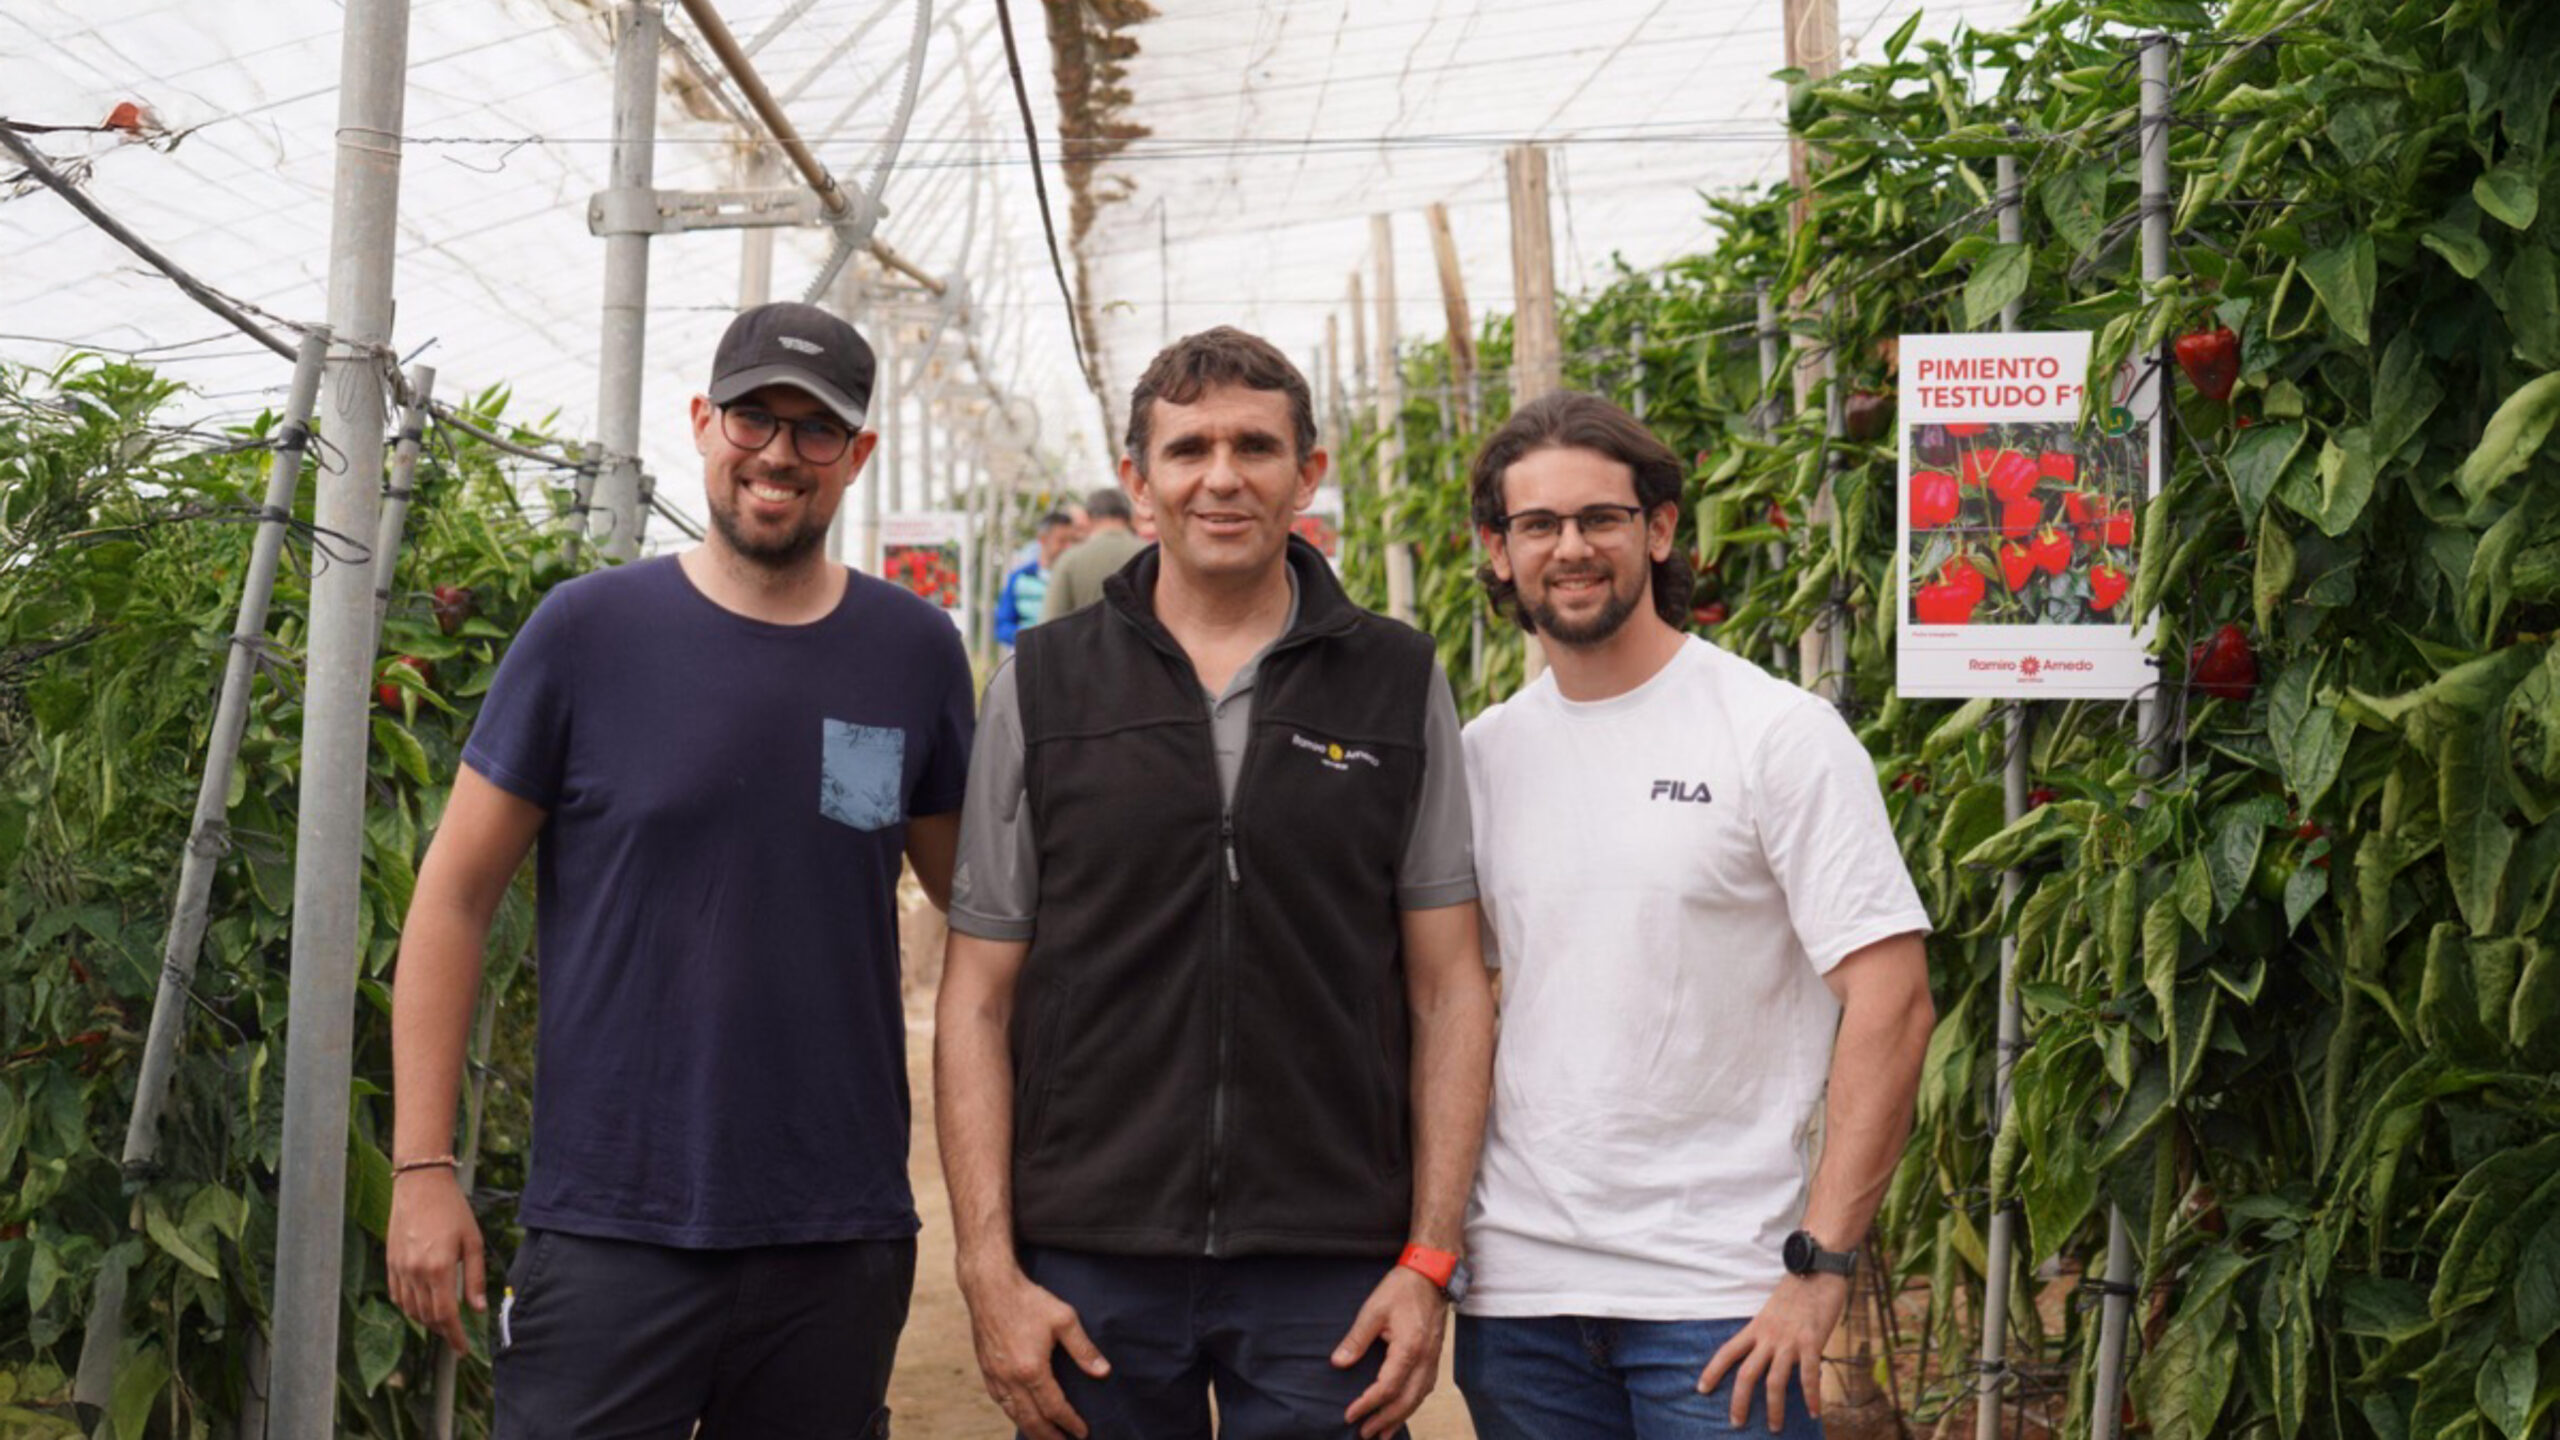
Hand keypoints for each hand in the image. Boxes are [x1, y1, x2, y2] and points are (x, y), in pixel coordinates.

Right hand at [385, 1169, 484, 1353]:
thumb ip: (475, 1278)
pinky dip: (409, 1307)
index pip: (446, 1315)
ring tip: (443, 1323)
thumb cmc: (452, 1210)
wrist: (420, 1185)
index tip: (464, 1350)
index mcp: (439, 1268)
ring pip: (411, 1310)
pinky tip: (422, 1306)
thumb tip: (477, 1310)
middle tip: (457, 1337)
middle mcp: (415, 1273)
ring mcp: (399, 1268)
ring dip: (427, 1321)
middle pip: (428, 1316)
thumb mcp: (473, 1242)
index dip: (455, 1336)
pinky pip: (397, 1296)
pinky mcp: (390, 1263)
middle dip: (444, 1331)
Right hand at [958, 1264, 1109, 1439]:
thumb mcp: (1064, 1319)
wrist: (990, 1287)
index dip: (1070, 1423)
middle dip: (1050, 1436)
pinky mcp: (986, 1370)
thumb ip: (1084, 1349)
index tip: (1082, 1433)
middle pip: (1032, 1420)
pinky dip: (1013, 1414)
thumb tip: (1103, 1372)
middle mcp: (1010, 1379)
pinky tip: (1021, 1415)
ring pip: (1014, 1414)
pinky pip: (1000, 1402)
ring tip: (1046, 1437)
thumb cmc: (1028, 1300)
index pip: (1054, 1408)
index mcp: (1032, 1370)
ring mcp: (995, 1376)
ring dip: (1031, 1429)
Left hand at [1333, 1265, 1447, 1438]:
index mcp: (1409, 1348)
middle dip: (1385, 1420)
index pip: (1388, 1387)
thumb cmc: (1402, 1288)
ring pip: (1419, 1397)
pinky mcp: (1435, 1356)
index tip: (1350, 1415)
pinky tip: (1403, 1410)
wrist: (1431, 1274)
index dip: (1368, 1404)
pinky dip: (1413, 1404)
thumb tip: (1338, 1362)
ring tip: (1383, 1434)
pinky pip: (1425, 1388)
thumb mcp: (1373, 1309)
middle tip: (1365, 1434)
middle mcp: (1425, 1358)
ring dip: (1400, 1417)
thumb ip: (1356, 1338)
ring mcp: (1433, 1358)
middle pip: (1406, 1400)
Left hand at [1697, 1274, 1848, 1430]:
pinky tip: (1815, 1412)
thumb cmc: (1798, 1289)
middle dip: (1739, 1402)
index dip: (1712, 1371)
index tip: (1701, 1389)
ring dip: (1774, 1409)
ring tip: (1775, 1427)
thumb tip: (1768, 1351)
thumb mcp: (1773, 1310)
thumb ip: (1768, 1332)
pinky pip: (1809, 1375)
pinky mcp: (1812, 1341)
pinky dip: (1811, 1396)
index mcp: (1756, 1327)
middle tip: (1736, 1423)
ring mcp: (1789, 1340)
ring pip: (1774, 1381)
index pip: (1727, 1351)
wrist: (1817, 1266)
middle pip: (1746, 1374)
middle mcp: (1768, 1336)